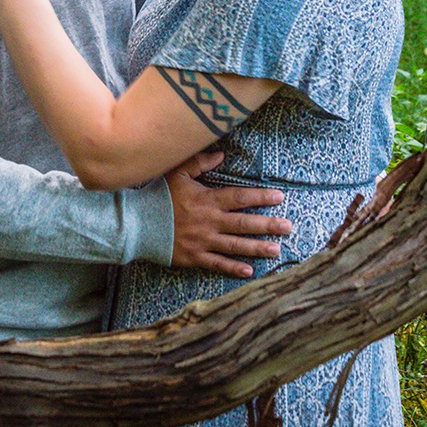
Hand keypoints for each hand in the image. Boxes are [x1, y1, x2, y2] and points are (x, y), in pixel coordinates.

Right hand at [166, 150, 291, 279]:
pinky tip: (249, 271)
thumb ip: (200, 162)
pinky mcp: (194, 257)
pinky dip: (233, 268)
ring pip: (235, 245)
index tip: (280, 197)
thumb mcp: (177, 172)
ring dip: (257, 247)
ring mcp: (203, 241)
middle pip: (244, 223)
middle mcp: (209, 222)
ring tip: (276, 249)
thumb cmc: (159, 196)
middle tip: (288, 227)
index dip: (260, 196)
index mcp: (207, 200)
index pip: (239, 197)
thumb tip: (221, 155)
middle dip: (268, 225)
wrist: (138, 224)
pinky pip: (217, 264)